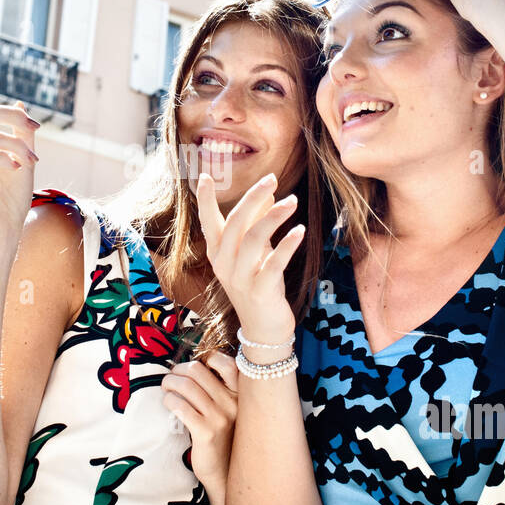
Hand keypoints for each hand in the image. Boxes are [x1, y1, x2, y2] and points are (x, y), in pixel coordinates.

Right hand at [0, 59, 38, 247]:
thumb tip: (20, 104)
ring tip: (31, 162)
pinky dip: (2, 157)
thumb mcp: (24, 160)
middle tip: (33, 129)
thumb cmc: (11, 199)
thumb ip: (21, 133)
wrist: (4, 232)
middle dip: (9, 115)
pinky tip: (15, 167)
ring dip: (14, 144)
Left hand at [161, 352, 237, 490]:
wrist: (224, 471)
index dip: (206, 359)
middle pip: (197, 371)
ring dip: (169, 384)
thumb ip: (217, 389)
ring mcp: (220, 418)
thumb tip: (190, 367)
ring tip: (166, 389)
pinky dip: (169, 401)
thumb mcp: (227, 409)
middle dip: (178, 371)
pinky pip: (180, 406)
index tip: (191, 369)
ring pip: (186, 386)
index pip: (227, 363)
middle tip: (170, 378)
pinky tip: (169, 404)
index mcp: (241, 394)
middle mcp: (233, 403)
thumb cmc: (221, 436)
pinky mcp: (206, 432)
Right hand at [195, 171, 302, 343]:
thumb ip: (257, 225)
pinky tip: (299, 231)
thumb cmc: (259, 285)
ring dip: (274, 217)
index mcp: (218, 253)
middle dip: (253, 197)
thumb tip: (267, 195)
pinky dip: (287, 245)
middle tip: (272, 178)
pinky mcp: (260, 292)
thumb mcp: (255, 253)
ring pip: (253, 240)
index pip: (208, 221)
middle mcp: (224, 264)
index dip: (205, 199)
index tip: (204, 175)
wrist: (263, 329)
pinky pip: (273, 264)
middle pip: (235, 223)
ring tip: (293, 201)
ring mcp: (240, 279)